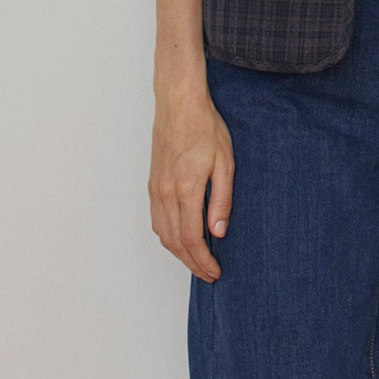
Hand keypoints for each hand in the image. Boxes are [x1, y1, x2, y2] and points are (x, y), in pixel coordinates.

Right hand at [149, 87, 234, 282]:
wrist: (179, 104)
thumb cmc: (205, 127)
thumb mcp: (225, 162)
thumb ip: (222, 200)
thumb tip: (219, 232)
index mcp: (186, 189)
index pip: (191, 239)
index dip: (203, 261)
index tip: (215, 271)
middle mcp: (166, 193)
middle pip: (174, 242)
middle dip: (191, 263)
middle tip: (208, 273)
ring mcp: (156, 189)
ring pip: (163, 234)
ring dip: (178, 253)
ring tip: (197, 260)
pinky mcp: (153, 183)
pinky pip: (157, 220)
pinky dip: (168, 236)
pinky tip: (180, 237)